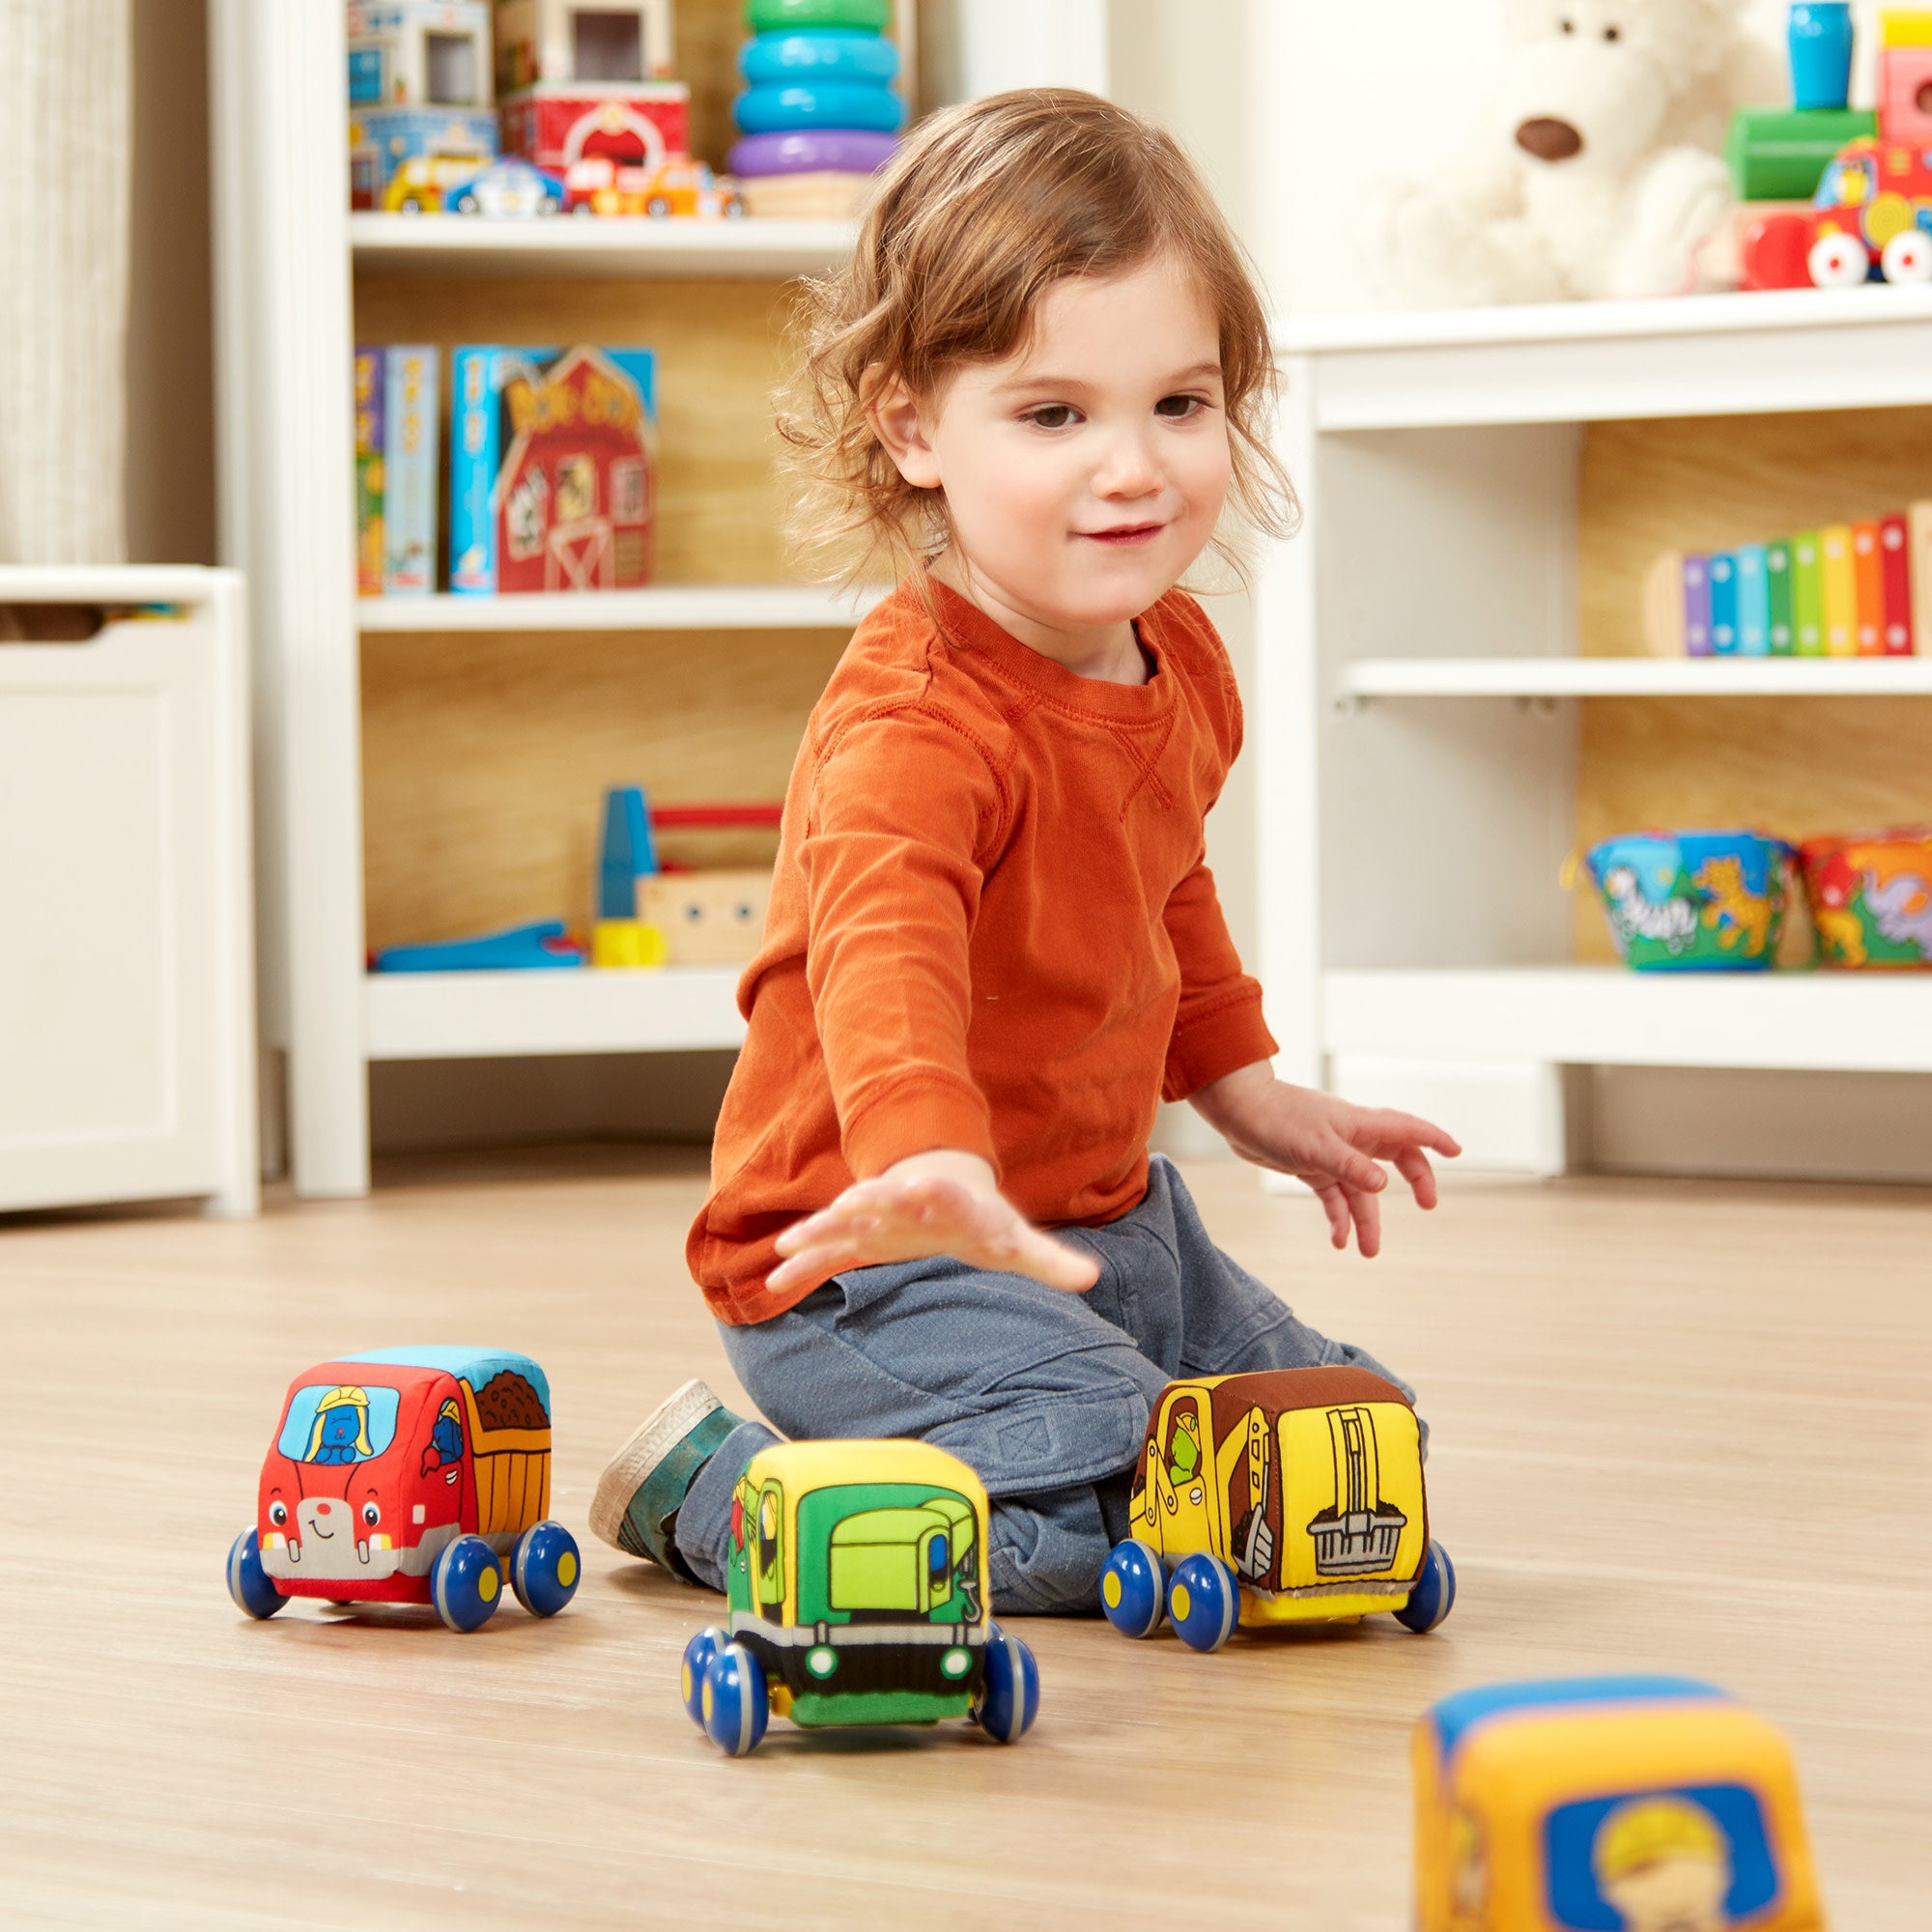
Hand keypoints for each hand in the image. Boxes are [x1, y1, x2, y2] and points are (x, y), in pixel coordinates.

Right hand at [767, 1148, 1101, 1298]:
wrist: (940, 1183)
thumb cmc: (979, 1216)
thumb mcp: (1012, 1237)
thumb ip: (1047, 1259)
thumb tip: (1093, 1278)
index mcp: (948, 1202)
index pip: (945, 1193)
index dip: (934, 1190)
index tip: (922, 1184)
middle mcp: (907, 1204)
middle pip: (885, 1199)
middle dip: (867, 1202)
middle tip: (848, 1204)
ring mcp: (876, 1217)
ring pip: (843, 1220)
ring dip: (819, 1230)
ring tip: (788, 1243)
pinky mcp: (857, 1236)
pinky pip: (825, 1250)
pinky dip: (803, 1264)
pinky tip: (773, 1281)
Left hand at [1189, 1061, 1460, 1258]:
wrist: (1237, 1111)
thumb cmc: (1276, 1119)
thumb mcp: (1316, 1147)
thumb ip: (1351, 1167)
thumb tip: (1384, 1186)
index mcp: (1360, 1124)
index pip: (1408, 1129)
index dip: (1434, 1139)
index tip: (1457, 1153)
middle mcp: (1351, 1137)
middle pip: (1394, 1159)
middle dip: (1414, 1181)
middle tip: (1427, 1206)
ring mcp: (1331, 1152)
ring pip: (1361, 1188)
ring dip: (1367, 1218)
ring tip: (1368, 1251)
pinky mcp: (1310, 1165)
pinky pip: (1334, 1195)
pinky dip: (1338, 1217)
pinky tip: (1338, 1241)